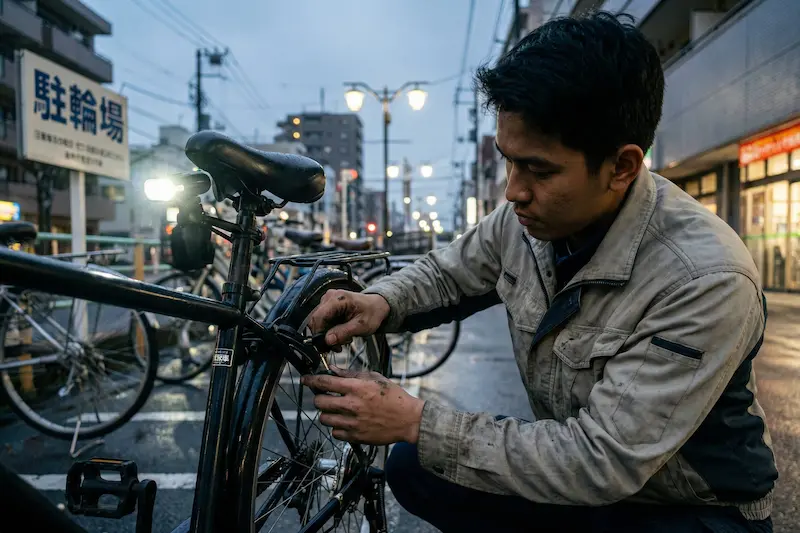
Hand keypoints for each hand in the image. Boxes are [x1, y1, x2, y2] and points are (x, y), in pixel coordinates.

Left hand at [301, 368, 424, 444]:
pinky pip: (335, 433)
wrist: (409, 420)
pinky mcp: (356, 436)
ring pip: (324, 419)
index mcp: (356, 388)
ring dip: (327, 413)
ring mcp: (353, 423)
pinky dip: (337, 427)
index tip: (305, 380)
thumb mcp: (375, 378)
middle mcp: (352, 405)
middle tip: (325, 397)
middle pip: (319, 402)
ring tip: (336, 410)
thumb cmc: (394, 396)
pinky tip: (345, 422)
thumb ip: (351, 374)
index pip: (324, 383)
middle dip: (319, 398)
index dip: (311, 380)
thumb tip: (332, 369)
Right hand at [307, 290, 389, 348]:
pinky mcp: (328, 307)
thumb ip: (343, 332)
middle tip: (337, 347)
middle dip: (324, 337)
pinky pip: (322, 322)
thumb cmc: (372, 313)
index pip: (319, 316)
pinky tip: (340, 336)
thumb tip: (328, 340)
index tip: (325, 346)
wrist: (377, 306)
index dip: (319, 333)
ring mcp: (327, 301)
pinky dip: (329, 331)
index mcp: (338, 298)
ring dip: (327, 335)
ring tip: (342, 341)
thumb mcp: (361, 326)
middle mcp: (329, 297)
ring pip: (318, 323)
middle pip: (316, 320)